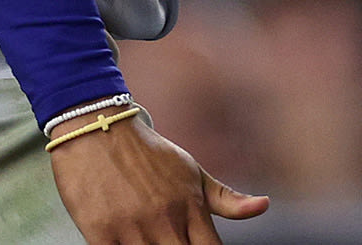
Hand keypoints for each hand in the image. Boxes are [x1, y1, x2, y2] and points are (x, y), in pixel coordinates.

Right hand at [49, 112, 266, 244]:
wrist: (97, 128)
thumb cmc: (148, 153)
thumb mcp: (191, 171)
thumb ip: (226, 198)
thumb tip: (264, 206)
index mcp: (191, 207)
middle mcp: (165, 220)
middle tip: (171, 240)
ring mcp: (132, 229)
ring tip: (150, 239)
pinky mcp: (100, 233)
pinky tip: (126, 241)